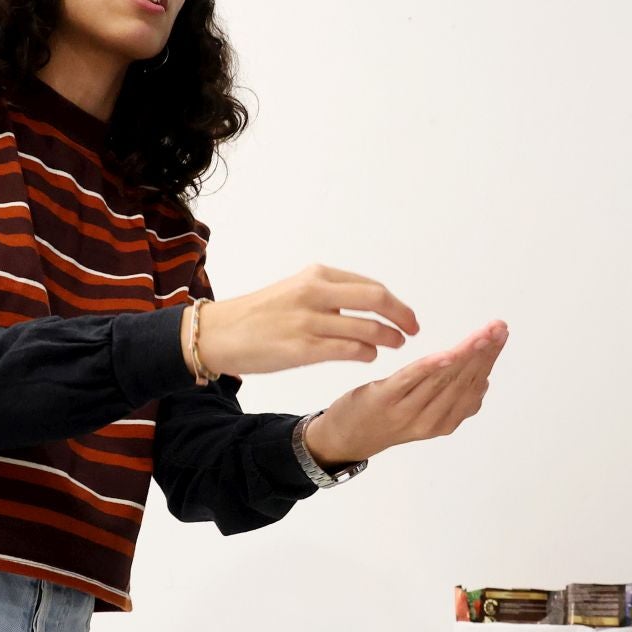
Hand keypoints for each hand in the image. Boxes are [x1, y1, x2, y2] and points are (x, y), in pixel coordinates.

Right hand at [194, 265, 418, 376]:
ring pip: (366, 327)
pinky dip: (366, 352)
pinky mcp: (301, 348)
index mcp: (316, 276)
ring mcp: (308, 321)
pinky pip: (347, 349)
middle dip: (402, 315)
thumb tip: (367, 307)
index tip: (407, 316)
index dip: (395, 302)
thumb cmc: (259, 315)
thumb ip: (329, 295)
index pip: (370, 285)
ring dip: (388, 337)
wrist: (218, 333)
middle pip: (376, 299)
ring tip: (396, 344)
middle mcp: (314, 293)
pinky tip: (370, 355)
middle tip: (413, 330)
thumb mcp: (295, 291)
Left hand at [302, 321, 507, 463]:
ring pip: (445, 378)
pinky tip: (448, 354)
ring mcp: (408, 411)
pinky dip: (432, 368)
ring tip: (483, 335)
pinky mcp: (384, 400)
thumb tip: (484, 379)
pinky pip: (412, 381)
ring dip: (467, 354)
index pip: (475, 384)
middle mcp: (431, 419)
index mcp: (445, 421)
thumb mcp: (425, 413)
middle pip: (464, 380)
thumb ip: (453, 398)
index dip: (490, 358)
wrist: (345, 439)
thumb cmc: (387, 419)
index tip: (501, 333)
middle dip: (484, 351)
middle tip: (499, 328)